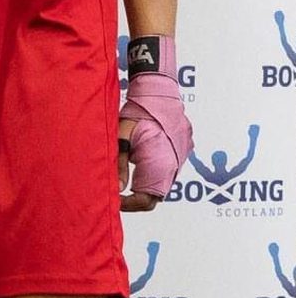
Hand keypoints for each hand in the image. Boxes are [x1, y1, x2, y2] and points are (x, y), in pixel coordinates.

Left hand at [119, 66, 192, 211]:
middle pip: (154, 194)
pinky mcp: (182, 152)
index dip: (129, 205)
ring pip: (161, 182)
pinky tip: (138, 161)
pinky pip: (167, 170)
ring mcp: (180, 158)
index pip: (146, 200)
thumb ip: (118, 164)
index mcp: (160, 163)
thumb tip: (117, 189)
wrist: (159, 92)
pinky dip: (152, 172)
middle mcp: (174, 165)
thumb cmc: (138, 112)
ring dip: (144, 183)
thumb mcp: (121, 137)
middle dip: (135, 197)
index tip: (115, 200)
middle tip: (116, 192)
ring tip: (124, 176)